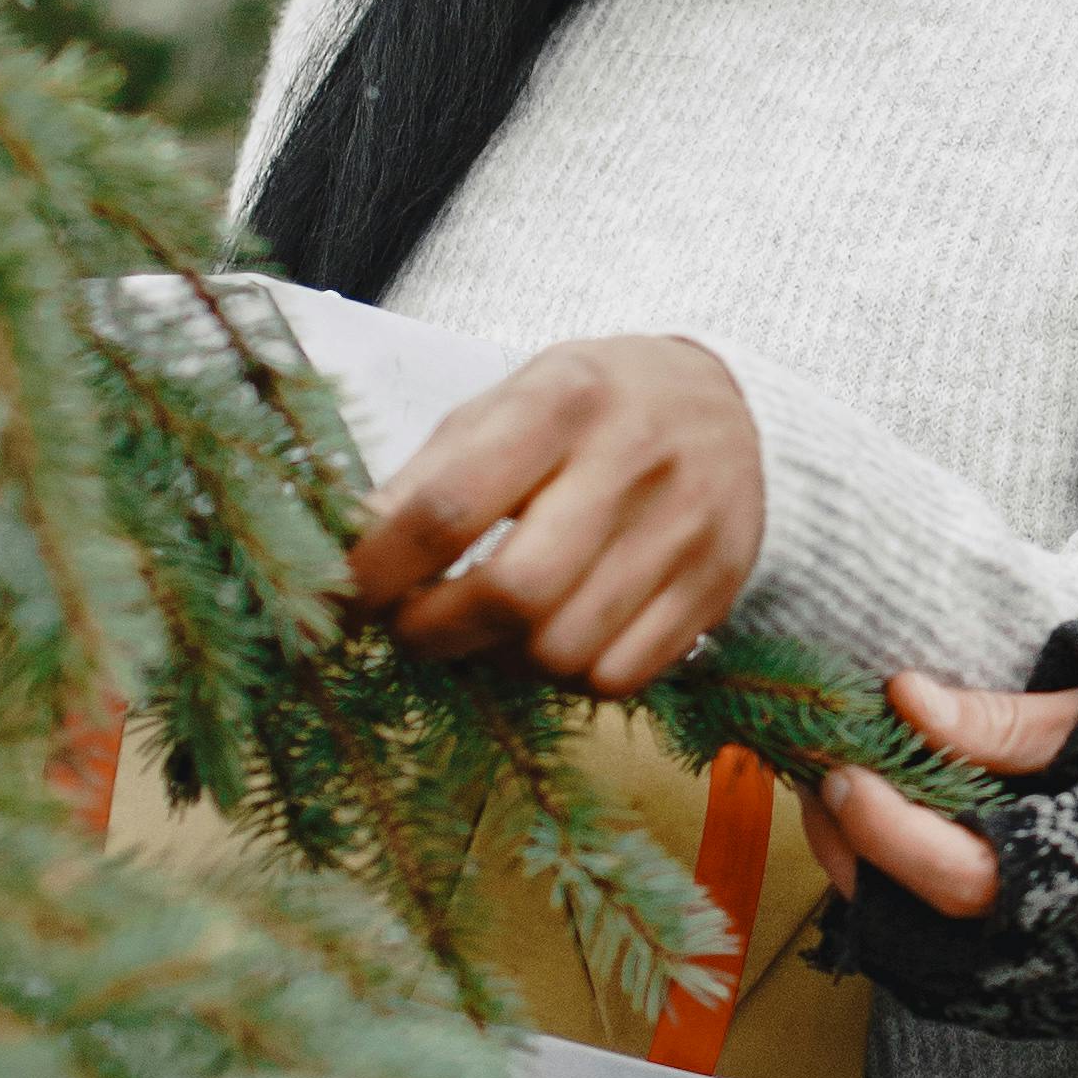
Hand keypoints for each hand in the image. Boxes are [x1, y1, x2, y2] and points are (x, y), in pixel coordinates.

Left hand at [343, 334, 764, 696]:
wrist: (729, 403)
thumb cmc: (588, 408)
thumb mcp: (505, 404)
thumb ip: (430, 476)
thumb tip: (351, 557)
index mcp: (561, 401)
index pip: (449, 507)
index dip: (380, 571)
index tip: (348, 599)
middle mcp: (632, 461)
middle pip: (512, 593)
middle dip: (436, 632)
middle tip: (411, 629)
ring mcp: (685, 529)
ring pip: (563, 650)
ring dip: (501, 659)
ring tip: (488, 628)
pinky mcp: (717, 585)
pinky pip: (618, 677)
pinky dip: (567, 676)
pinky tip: (555, 636)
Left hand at [803, 629, 1077, 1050]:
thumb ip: (1012, 720)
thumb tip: (905, 698)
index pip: (969, 876)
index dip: (889, 824)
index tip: (844, 762)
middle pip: (924, 934)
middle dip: (855, 855)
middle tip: (828, 774)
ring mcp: (1065, 1002)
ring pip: (919, 972)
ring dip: (866, 891)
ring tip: (850, 810)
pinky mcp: (1052, 1020)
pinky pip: (945, 988)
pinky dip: (903, 926)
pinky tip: (896, 859)